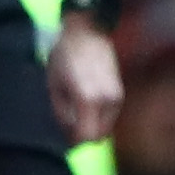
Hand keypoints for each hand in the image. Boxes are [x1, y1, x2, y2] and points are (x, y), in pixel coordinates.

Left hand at [47, 16, 123, 142]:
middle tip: (68, 130)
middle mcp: (106, 100)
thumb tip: (68, 133)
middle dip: (83, 138)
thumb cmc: (65, 55)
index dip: (73, 142)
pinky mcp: (120, 92)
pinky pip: (110, 116)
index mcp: (87, 98)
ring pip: (106, 128)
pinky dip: (98, 119)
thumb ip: (61, 114)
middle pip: (98, 136)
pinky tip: (85, 107)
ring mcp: (116, 97)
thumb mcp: (54, 86)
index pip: (86, 136)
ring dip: (92, 128)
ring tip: (75, 115)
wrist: (87, 32)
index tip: (64, 140)